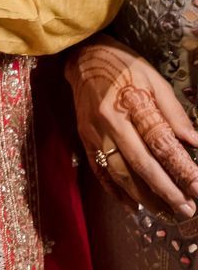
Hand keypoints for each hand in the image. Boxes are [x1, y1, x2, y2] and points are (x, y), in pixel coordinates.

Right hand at [66, 34, 197, 216]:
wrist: (83, 57)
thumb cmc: (123, 65)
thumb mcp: (154, 79)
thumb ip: (173, 111)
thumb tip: (194, 141)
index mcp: (129, 104)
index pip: (159, 144)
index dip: (180, 169)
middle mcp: (109, 123)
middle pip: (139, 164)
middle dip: (165, 191)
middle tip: (186, 209)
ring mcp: (94, 134)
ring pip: (119, 173)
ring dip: (143, 197)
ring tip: (164, 212)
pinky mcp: (84, 140)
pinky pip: (100, 171)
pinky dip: (116, 191)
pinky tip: (133, 205)